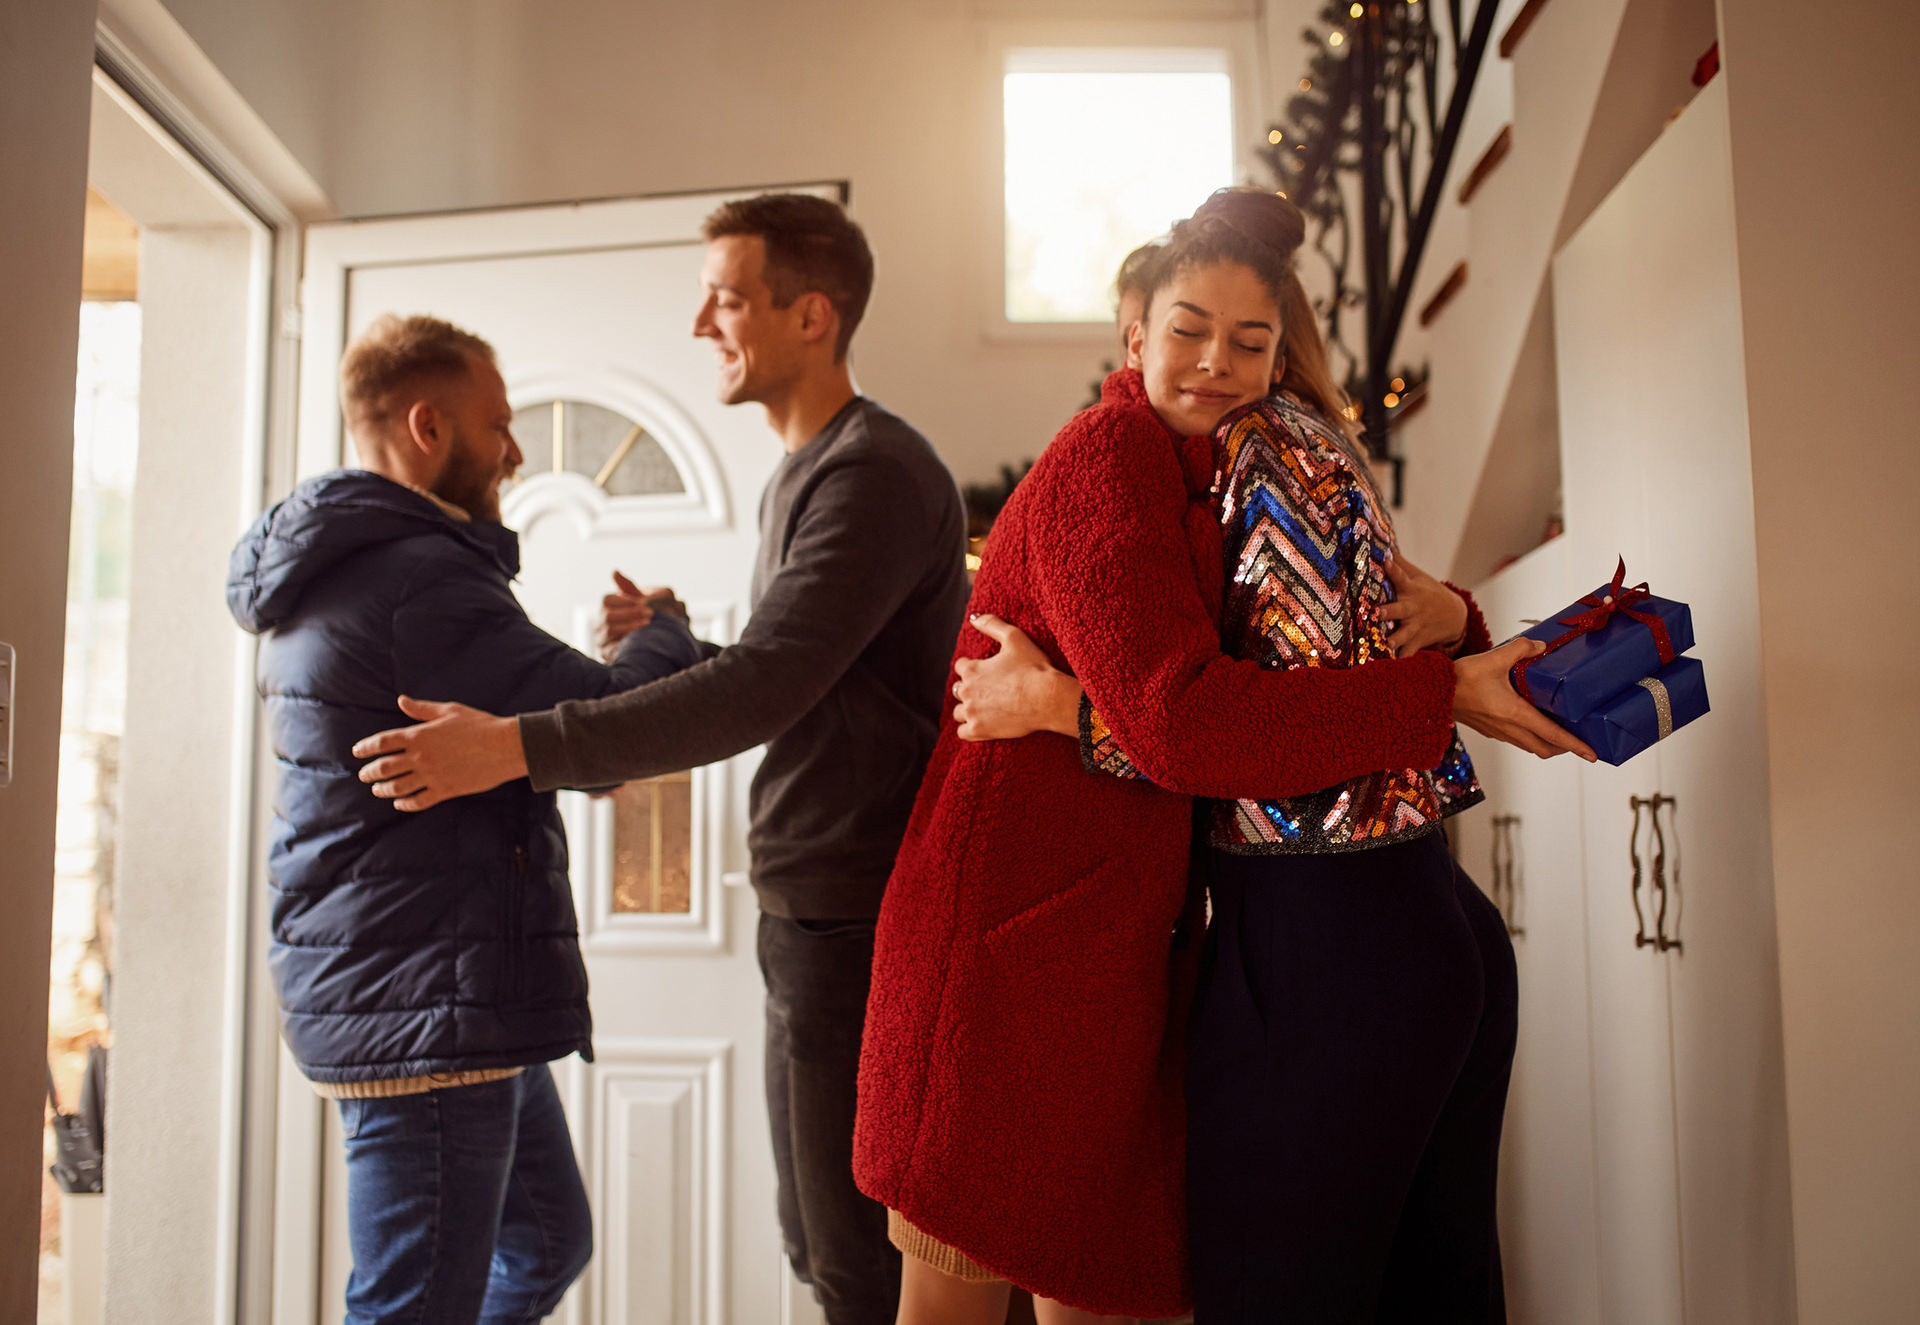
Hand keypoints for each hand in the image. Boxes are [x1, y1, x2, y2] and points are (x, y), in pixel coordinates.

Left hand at [352, 696, 528, 810]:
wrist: (506, 746)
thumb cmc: (480, 725)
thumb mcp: (450, 711)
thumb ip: (422, 709)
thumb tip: (401, 701)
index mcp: (420, 735)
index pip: (382, 742)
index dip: (365, 747)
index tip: (356, 752)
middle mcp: (421, 757)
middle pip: (384, 767)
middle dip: (369, 772)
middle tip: (364, 775)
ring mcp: (432, 775)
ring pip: (397, 787)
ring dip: (382, 790)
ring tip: (378, 790)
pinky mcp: (445, 790)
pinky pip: (418, 801)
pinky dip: (405, 804)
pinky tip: (400, 803)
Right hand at [594, 571, 683, 658]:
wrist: (653, 638)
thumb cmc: (644, 615)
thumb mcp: (639, 600)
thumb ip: (628, 587)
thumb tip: (614, 572)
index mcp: (606, 607)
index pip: (608, 600)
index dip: (626, 601)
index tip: (643, 603)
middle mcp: (599, 623)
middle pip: (607, 616)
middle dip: (630, 614)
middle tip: (650, 615)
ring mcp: (601, 639)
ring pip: (608, 631)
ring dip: (630, 627)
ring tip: (647, 625)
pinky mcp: (606, 653)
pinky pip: (611, 648)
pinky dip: (625, 642)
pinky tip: (639, 640)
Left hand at [953, 614, 1082, 740]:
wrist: (1048, 699)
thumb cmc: (1034, 667)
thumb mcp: (1014, 637)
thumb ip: (992, 624)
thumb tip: (974, 617)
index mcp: (972, 669)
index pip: (961, 666)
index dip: (973, 667)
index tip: (986, 671)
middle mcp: (967, 691)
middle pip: (958, 690)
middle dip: (969, 689)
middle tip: (989, 691)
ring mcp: (972, 712)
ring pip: (959, 712)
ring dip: (968, 709)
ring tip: (984, 709)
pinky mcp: (980, 730)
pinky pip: (963, 732)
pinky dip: (969, 729)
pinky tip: (981, 725)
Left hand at [1380, 555, 1469, 657]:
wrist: (1456, 615)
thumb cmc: (1429, 592)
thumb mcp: (1418, 576)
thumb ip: (1400, 564)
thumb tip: (1384, 545)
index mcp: (1411, 590)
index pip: (1400, 576)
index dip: (1392, 568)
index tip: (1384, 561)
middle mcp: (1412, 608)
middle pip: (1400, 609)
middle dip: (1388, 611)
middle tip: (1377, 612)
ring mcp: (1416, 626)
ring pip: (1405, 634)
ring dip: (1396, 639)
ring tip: (1386, 643)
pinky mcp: (1418, 641)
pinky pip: (1409, 653)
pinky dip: (1402, 660)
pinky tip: (1391, 668)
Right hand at [1451, 639, 1597, 761]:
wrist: (1431, 693)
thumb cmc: (1460, 678)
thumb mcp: (1494, 658)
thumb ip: (1521, 649)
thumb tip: (1540, 646)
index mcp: (1515, 714)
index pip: (1553, 735)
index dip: (1575, 745)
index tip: (1593, 755)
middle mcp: (1509, 728)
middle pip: (1545, 748)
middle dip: (1564, 747)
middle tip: (1578, 739)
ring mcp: (1498, 732)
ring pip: (1530, 746)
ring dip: (1546, 744)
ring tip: (1557, 732)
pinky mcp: (1489, 730)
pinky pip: (1516, 740)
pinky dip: (1530, 737)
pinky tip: (1529, 722)